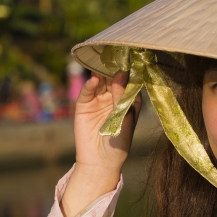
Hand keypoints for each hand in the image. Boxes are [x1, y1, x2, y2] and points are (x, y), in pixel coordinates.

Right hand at [61, 71, 141, 216]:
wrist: (100, 162)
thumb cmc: (118, 143)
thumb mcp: (124, 118)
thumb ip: (121, 96)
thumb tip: (121, 73)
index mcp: (128, 101)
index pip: (129, 82)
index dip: (130, 71)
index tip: (132, 57)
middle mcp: (113, 98)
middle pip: (113, 78)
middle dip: (114, 67)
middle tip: (115, 54)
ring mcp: (98, 100)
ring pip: (100, 81)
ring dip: (101, 72)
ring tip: (103, 63)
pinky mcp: (84, 105)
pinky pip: (87, 91)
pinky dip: (90, 84)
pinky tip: (94, 78)